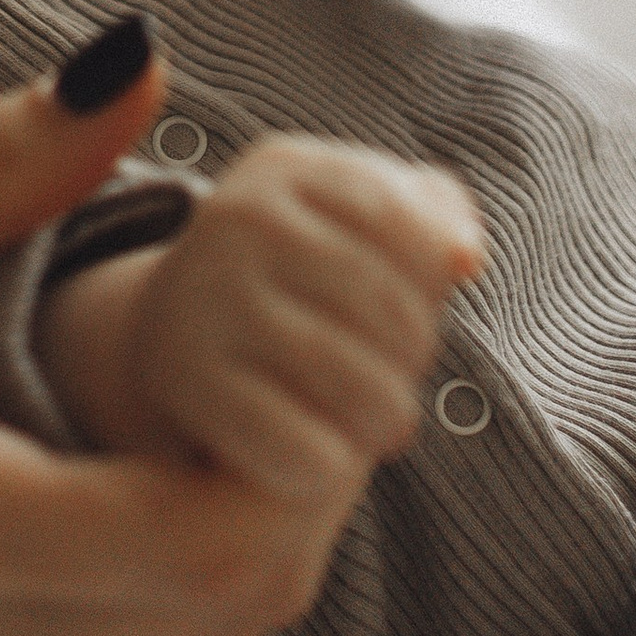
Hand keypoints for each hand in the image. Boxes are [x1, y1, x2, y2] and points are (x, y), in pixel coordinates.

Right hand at [0, 44, 408, 635]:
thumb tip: (145, 63)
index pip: (219, 537)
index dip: (304, 437)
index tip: (294, 315)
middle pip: (227, 603)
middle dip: (294, 471)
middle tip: (281, 329)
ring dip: (225, 516)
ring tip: (201, 368)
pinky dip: (142, 555)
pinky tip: (102, 437)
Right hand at [35, 134, 482, 506]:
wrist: (171, 332)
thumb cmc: (298, 277)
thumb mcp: (355, 222)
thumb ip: (433, 219)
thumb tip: (464, 258)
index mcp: (286, 168)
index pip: (412, 227)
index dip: (434, 286)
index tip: (417, 309)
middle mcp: (238, 219)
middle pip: (394, 313)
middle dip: (415, 359)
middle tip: (399, 380)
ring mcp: (207, 299)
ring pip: (362, 387)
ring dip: (388, 418)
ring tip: (381, 421)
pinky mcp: (188, 384)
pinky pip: (308, 451)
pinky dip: (331, 467)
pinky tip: (326, 456)